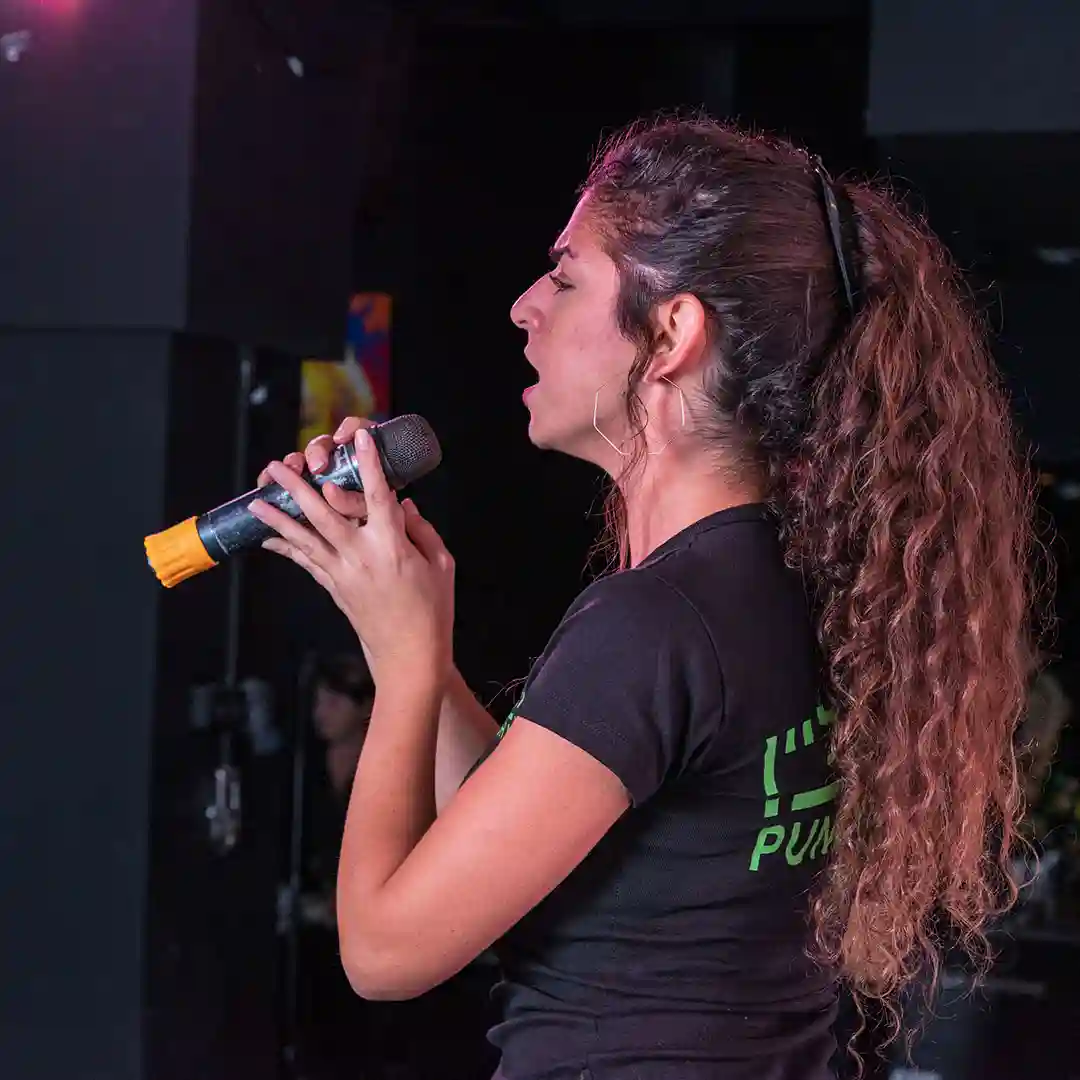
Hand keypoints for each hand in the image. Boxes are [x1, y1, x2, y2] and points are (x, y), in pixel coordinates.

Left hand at [250, 428, 454, 692]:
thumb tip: (406, 507)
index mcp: (392, 546)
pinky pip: (305, 562)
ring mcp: (342, 573)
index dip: (369, 464)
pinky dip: (286, 547)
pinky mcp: (334, 588)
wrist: (409, 656)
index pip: (378, 495)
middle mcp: (361, 556)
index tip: (360, 437)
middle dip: (298, 487)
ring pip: (304, 537)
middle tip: (279, 466)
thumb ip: (423, 531)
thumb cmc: (432, 611)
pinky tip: (269, 536)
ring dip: (278, 517)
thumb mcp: (442, 565)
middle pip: (323, 513)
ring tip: (256, 499)